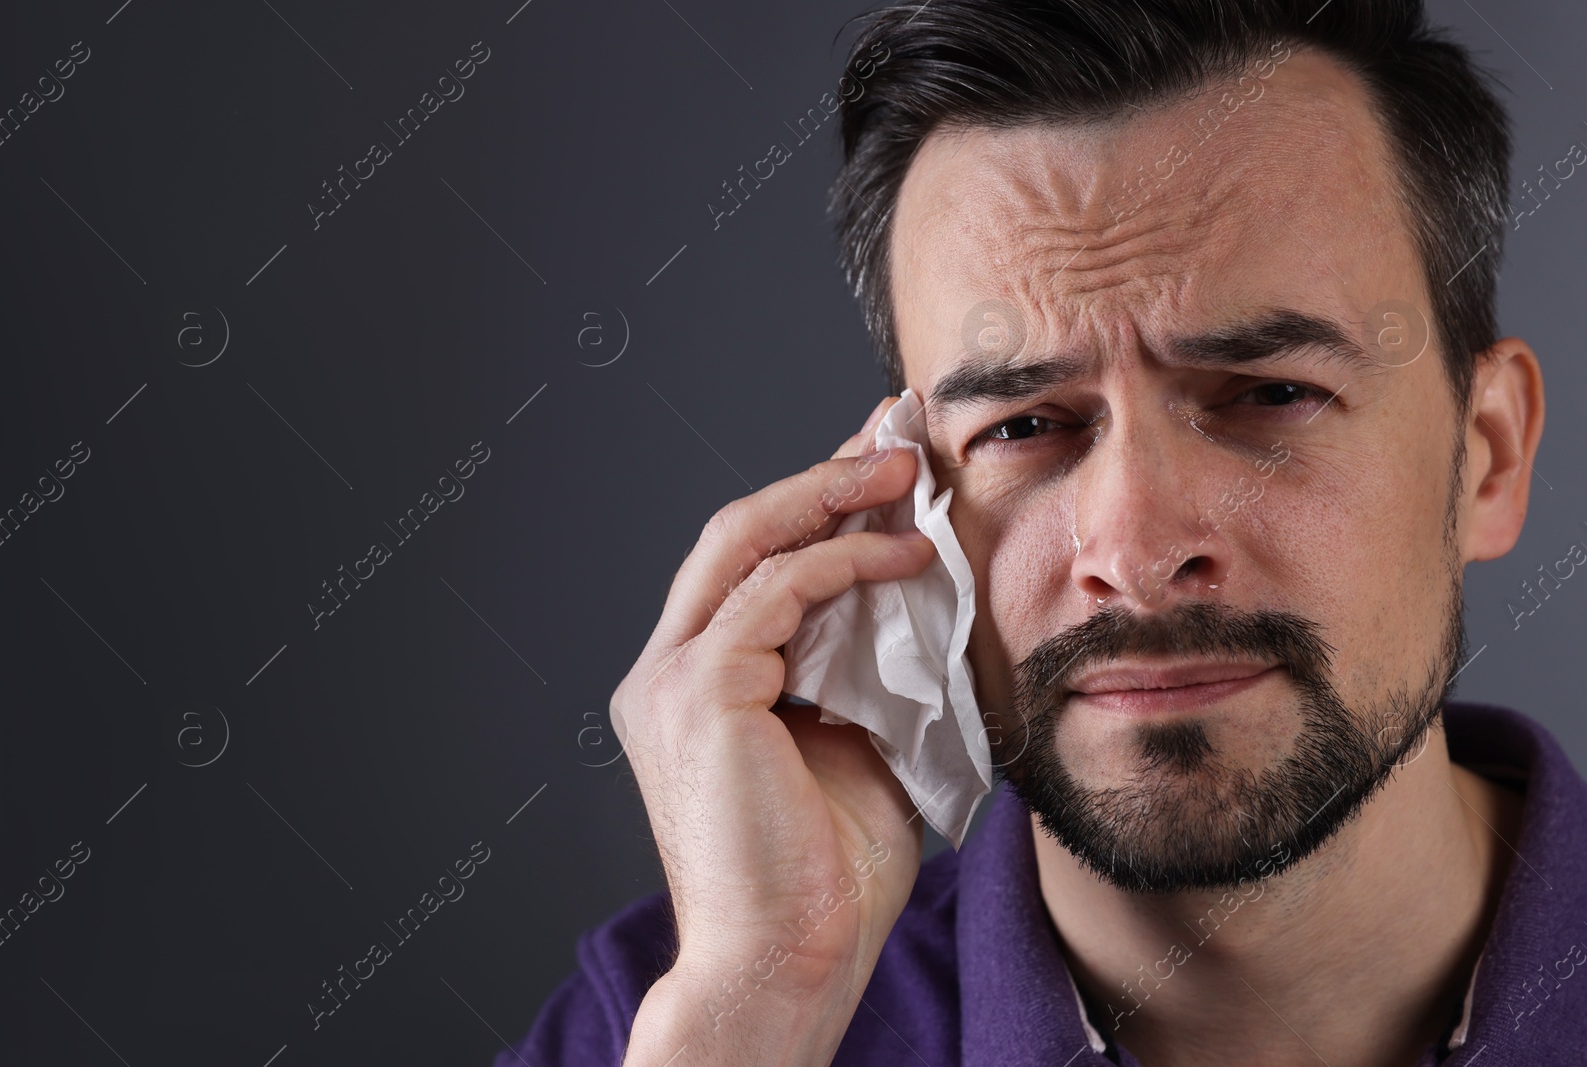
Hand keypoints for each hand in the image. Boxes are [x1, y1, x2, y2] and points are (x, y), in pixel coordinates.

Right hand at [613, 396, 936, 1064]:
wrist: (789, 962)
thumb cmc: (825, 872)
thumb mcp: (858, 740)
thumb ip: (868, 666)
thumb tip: (920, 594)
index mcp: (695, 685)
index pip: (750, 565)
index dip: (816, 504)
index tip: (882, 466)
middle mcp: (666, 671)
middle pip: (737, 532)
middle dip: (822, 474)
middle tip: (897, 434)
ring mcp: (671, 678)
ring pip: (746, 542)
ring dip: (833, 495)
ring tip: (909, 471)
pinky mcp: (698, 691)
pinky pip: (775, 593)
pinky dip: (843, 562)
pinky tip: (904, 557)